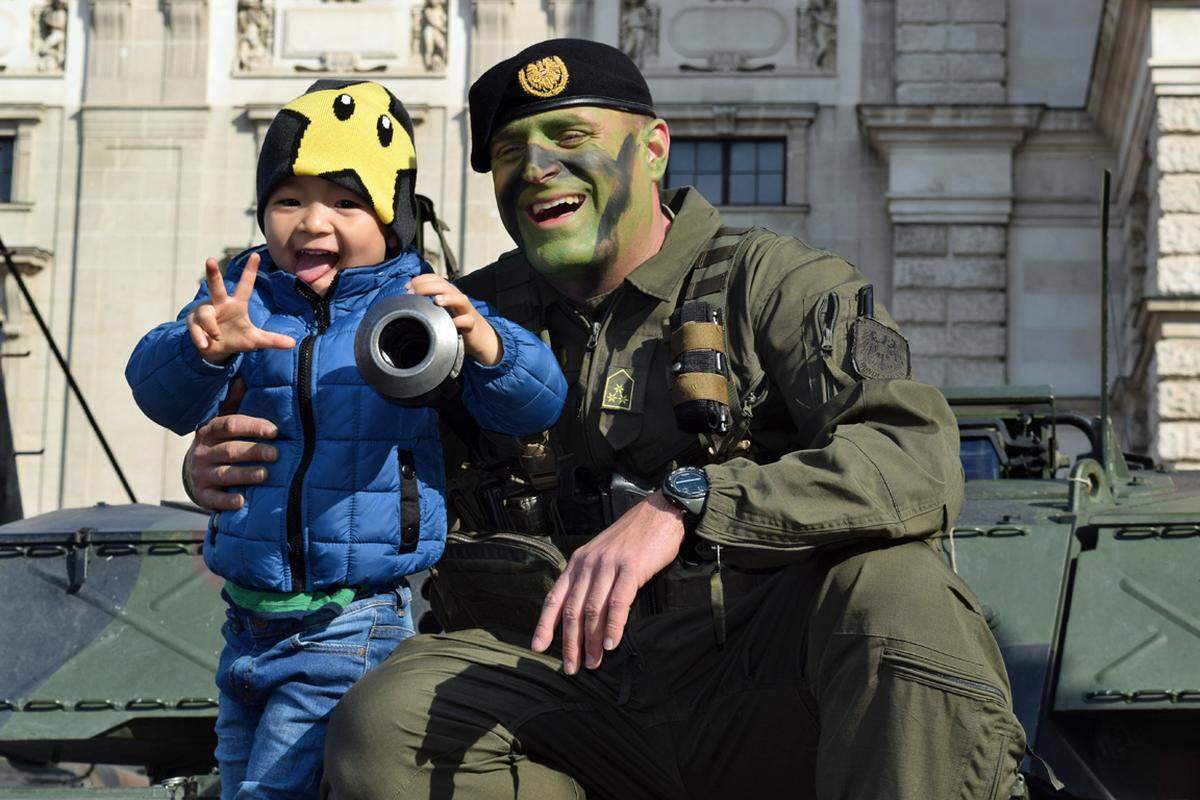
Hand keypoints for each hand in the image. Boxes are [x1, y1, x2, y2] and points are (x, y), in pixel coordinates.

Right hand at [184, 380, 278, 510]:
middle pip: (230, 450)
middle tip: (275, 454)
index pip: (229, 424)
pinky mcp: (203, 495)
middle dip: (254, 451)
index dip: (252, 426)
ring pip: (225, 474)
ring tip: (265, 474)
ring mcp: (201, 474)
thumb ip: (234, 402)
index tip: (274, 430)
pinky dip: (228, 501)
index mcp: (208, 431)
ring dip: (246, 474)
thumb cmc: (218, 443)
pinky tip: (242, 501)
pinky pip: (215, 499)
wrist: (194, 474)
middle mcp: (202, 452)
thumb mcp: (221, 422)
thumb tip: (244, 377)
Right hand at [186, 254, 294, 363]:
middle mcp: (219, 303)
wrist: (215, 350)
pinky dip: (200, 337)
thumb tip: (292, 343)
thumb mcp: (254, 340)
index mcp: (236, 304)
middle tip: (209, 259)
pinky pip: (195, 327)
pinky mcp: (193, 321)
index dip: (250, 271)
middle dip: (212, 274)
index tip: (256, 255)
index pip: (245, 286)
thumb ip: (272, 340)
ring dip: (211, 328)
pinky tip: (204, 344)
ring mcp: (204, 310)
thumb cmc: (236, 338)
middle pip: (216, 286)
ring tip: (217, 337)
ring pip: (206, 314)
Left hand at [406, 274, 501, 366]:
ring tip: (436, 301)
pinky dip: (461, 321)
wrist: (478, 336)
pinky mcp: (472, 324)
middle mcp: (457, 298)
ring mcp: (466, 310)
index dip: (421, 280)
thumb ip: (428, 302)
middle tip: (413, 294)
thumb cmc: (455, 321)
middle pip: (445, 286)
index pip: (435, 278)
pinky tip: (453, 323)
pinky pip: (468, 320)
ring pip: (460, 299)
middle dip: (428, 287)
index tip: (407, 287)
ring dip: (448, 298)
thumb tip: (406, 298)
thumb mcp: (441, 309)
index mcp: (448, 292)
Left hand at [531, 492, 686, 673]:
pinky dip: (613, 626)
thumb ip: (591, 578)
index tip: (538, 647)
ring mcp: (609, 565)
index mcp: (578, 562)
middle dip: (569, 642)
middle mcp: (588, 564)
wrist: (659, 512)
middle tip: (571, 667)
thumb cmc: (633, 538)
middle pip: (572, 610)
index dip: (545, 624)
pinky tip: (611, 643)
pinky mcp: (631, 568)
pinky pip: (618, 602)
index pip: (555, 597)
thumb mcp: (602, 554)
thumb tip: (585, 614)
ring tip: (592, 662)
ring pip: (593, 610)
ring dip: (591, 641)